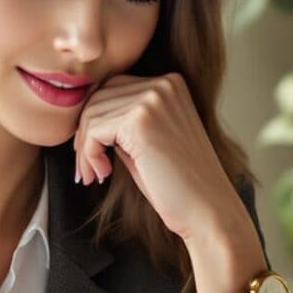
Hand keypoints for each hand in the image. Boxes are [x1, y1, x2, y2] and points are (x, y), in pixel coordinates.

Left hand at [71, 72, 245, 245]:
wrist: (207, 209)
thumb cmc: (179, 183)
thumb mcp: (149, 140)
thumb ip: (124, 122)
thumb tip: (86, 118)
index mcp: (170, 83)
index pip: (113, 88)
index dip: (96, 121)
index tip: (92, 153)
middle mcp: (163, 84)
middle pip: (99, 97)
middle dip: (85, 135)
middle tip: (86, 169)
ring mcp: (152, 99)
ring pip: (92, 114)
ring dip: (85, 149)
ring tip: (94, 174)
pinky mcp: (139, 121)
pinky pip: (94, 131)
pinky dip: (89, 155)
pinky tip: (103, 174)